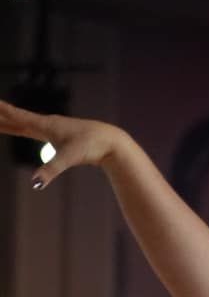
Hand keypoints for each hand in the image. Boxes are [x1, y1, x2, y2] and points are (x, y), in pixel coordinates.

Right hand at [0, 101, 124, 184]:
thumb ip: (51, 170)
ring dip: (8, 121)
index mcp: (45, 124)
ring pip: (24, 123)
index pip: (17, 116)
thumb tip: (36, 184)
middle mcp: (46, 123)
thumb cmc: (91, 145)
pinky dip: (22, 127)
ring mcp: (52, 128)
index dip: (1, 112)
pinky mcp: (58, 135)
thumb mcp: (69, 158)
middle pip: (16, 118)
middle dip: (0, 116)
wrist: (109, 141)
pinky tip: (20, 127)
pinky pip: (33, 129)